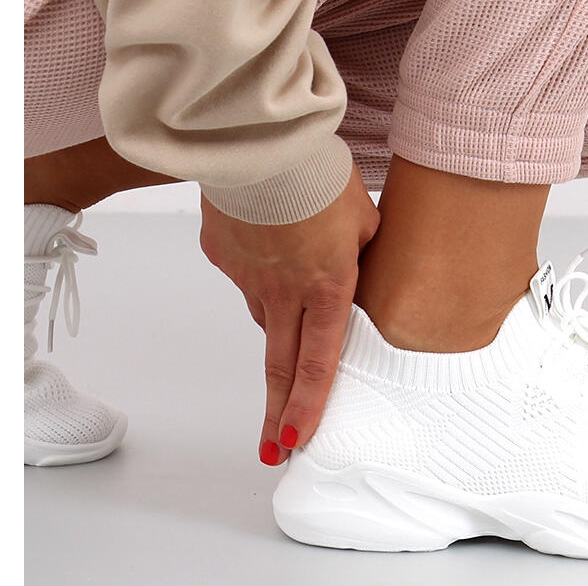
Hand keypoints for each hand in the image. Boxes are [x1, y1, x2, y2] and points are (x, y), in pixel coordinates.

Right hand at [199, 159, 379, 463]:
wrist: (263, 142)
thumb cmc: (320, 174)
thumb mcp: (364, 216)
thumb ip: (365, 253)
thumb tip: (363, 270)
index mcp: (327, 287)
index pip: (319, 363)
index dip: (308, 407)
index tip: (295, 442)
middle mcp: (284, 292)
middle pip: (279, 364)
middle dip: (276, 411)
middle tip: (272, 445)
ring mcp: (247, 276)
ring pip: (265, 313)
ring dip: (278, 317)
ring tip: (293, 277)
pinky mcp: (222, 254)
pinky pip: (243, 274)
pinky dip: (257, 266)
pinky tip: (268, 234)